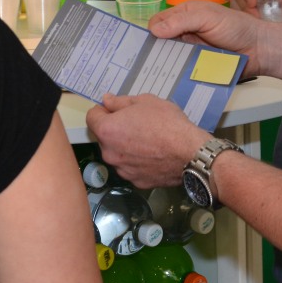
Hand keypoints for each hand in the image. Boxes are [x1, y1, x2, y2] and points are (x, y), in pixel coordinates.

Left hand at [85, 93, 206, 188]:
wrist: (189, 153)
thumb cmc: (167, 122)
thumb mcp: (145, 102)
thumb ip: (120, 102)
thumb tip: (106, 101)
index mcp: (107, 130)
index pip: (91, 117)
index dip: (103, 110)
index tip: (116, 109)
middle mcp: (109, 153)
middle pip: (103, 137)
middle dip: (114, 129)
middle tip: (136, 123)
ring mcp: (122, 170)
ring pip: (116, 154)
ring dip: (124, 147)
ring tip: (147, 140)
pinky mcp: (136, 182)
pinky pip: (130, 167)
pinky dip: (136, 161)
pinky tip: (152, 155)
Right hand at [150, 0, 281, 81]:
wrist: (259, 49)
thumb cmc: (236, 26)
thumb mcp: (207, 17)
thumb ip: (181, 21)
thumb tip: (154, 30)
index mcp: (184, 15)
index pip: (158, 22)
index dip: (150, 32)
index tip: (141, 45)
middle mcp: (184, 33)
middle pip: (160, 43)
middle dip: (152, 52)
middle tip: (140, 64)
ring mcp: (190, 51)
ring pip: (169, 59)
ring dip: (162, 65)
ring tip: (149, 76)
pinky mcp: (198, 67)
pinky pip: (182, 72)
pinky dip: (175, 76)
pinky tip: (166, 82)